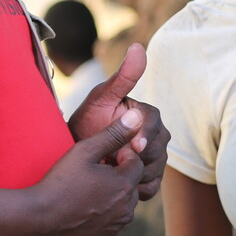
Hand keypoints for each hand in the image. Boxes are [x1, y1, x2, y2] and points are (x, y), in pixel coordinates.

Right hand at [30, 111, 144, 235]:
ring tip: (84, 195)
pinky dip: (103, 221)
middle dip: (116, 179)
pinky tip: (83, 215)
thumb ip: (113, 134)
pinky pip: (112, 228)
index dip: (118, 157)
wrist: (36, 221)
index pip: (135, 163)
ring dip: (111, 200)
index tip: (98, 160)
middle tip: (89, 177)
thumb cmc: (59, 183)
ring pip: (123, 208)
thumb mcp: (84, 151)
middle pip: (130, 186)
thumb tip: (136, 117)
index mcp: (125, 184)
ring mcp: (118, 230)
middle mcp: (127, 209)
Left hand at [68, 43, 169, 199]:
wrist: (75, 154)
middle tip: (117, 162)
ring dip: (137, 174)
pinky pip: (152, 187)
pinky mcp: (149, 178)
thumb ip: (123, 77)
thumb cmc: (87, 122)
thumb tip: (139, 46)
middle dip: (139, 157)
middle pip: (159, 149)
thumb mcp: (101, 98)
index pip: (154, 124)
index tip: (134, 146)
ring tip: (115, 173)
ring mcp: (155, 158)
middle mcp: (157, 135)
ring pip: (157, 170)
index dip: (146, 135)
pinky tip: (120, 186)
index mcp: (148, 114)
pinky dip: (138, 189)